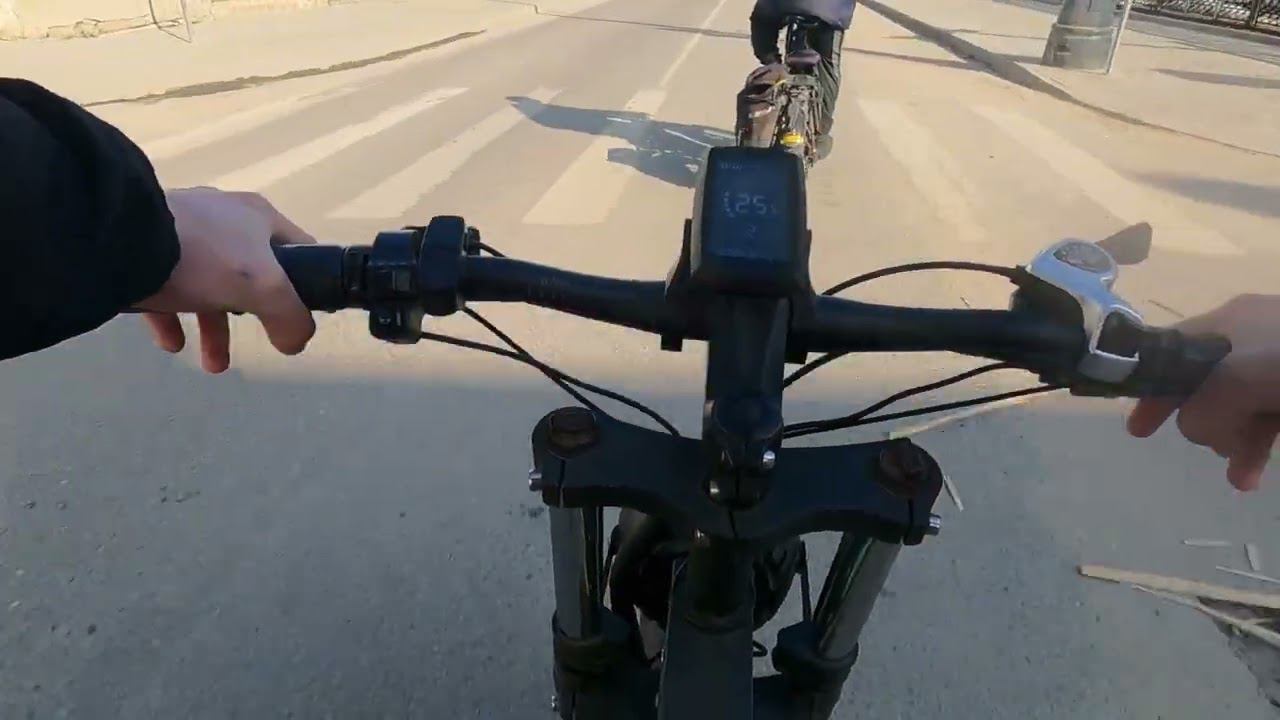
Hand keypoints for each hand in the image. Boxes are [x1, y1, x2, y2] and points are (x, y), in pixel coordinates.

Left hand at [133, 188, 315, 373]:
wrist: (121, 240)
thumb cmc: (205, 257)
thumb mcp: (264, 288)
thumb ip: (289, 317)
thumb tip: (295, 342)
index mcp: (258, 217)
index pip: (300, 248)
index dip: (309, 280)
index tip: (302, 314)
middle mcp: (223, 218)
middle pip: (250, 274)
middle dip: (253, 316)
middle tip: (256, 342)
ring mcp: (181, 232)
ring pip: (207, 286)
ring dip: (212, 328)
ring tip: (212, 365)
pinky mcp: (145, 250)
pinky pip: (165, 289)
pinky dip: (172, 320)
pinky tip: (172, 345)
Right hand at [1128, 294, 1279, 490]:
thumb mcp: (1231, 380)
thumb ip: (1200, 409)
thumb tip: (1198, 431)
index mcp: (1224, 325)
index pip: (1168, 353)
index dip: (1150, 389)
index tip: (1139, 430)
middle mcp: (1249, 341)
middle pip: (1206, 388)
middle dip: (1205, 425)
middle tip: (1211, 452)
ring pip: (1244, 410)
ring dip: (1238, 446)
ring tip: (1244, 479)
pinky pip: (1273, 419)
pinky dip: (1262, 444)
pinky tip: (1257, 469)